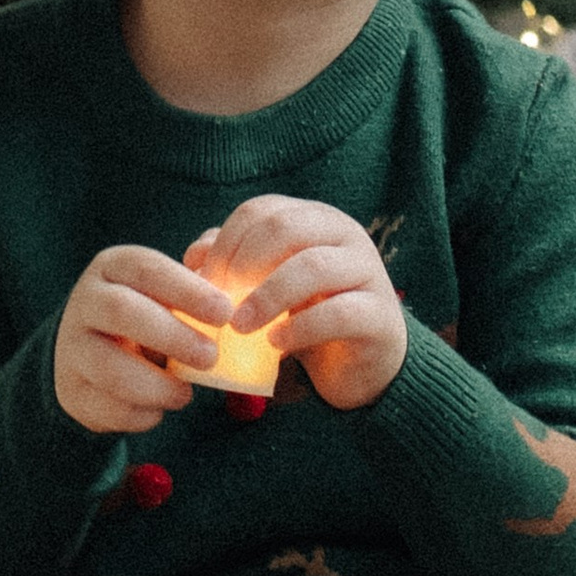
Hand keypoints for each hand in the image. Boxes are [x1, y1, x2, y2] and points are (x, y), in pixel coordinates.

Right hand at [54, 245, 232, 435]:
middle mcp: (85, 302)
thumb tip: (217, 255)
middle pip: (121, 311)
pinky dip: (141, 414)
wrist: (87, 355)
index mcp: (112, 268)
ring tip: (185, 393)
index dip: (187, 290)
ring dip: (157, 385)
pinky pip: (107, 407)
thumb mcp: (164, 288)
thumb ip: (199, 272)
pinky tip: (158, 408)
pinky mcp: (71, 391)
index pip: (146, 269)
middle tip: (211, 357)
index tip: (225, 313)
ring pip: (110, 368)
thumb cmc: (146, 314)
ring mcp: (72, 348)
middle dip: (172, 336)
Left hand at [185, 197, 408, 411]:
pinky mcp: (381, 315)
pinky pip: (338, 313)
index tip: (205, 281)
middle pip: (285, 227)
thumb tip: (195, 256)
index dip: (225, 242)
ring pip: (312, 266)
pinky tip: (275, 343)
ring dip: (266, 297)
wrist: (360, 364)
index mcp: (314, 218)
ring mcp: (368, 271)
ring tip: (239, 327)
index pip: (261, 210)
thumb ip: (233, 264)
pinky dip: (299, 328)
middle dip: (243, 263)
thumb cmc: (306, 317)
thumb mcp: (265, 286)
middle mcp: (344, 234)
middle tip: (219, 302)